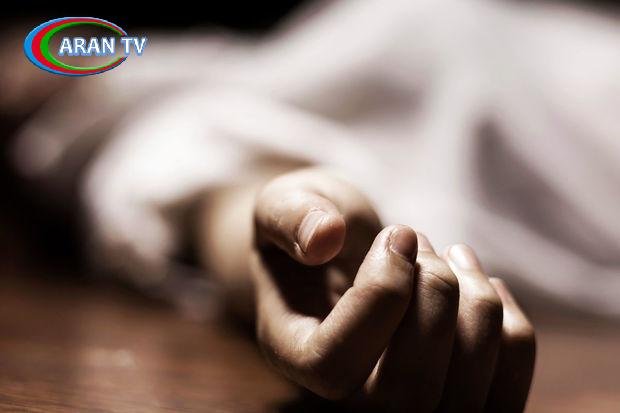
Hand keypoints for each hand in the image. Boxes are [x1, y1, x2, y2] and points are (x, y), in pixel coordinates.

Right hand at [250, 168, 534, 411]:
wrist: (340, 252)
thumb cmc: (311, 229)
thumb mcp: (283, 205)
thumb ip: (290, 217)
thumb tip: (325, 238)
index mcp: (295, 356)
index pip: (334, 366)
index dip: (379, 298)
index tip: (399, 235)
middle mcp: (347, 399)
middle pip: (408, 394)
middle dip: (435, 296)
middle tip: (420, 238)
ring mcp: (406, 405)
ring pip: (464, 399)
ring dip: (476, 304)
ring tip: (451, 253)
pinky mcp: (453, 396)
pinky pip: (505, 393)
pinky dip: (510, 328)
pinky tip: (480, 283)